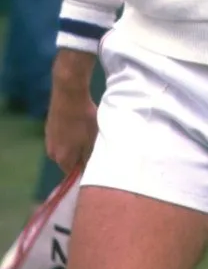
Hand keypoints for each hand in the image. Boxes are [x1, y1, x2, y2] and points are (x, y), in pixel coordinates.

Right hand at [46, 50, 98, 173]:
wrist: (69, 94)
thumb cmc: (84, 118)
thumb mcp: (93, 139)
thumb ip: (90, 157)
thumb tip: (90, 169)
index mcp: (62, 159)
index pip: (74, 174)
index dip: (86, 171)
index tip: (96, 165)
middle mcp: (52, 154)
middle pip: (68, 162)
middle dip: (80, 158)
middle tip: (94, 148)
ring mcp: (49, 141)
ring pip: (65, 150)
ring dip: (75, 147)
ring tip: (87, 135)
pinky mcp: (48, 130)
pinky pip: (61, 139)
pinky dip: (70, 137)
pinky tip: (78, 127)